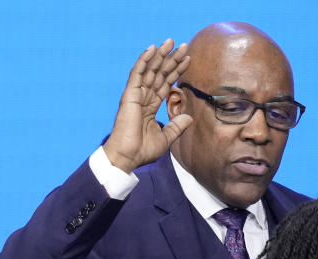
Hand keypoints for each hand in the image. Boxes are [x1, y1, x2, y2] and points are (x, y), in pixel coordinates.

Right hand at [102, 39, 191, 173]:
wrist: (128, 157)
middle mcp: (143, 97)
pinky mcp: (129, 95)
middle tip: (183, 45)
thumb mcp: (166, 138)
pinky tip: (152, 49)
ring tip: (171, 42)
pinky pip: (137, 74)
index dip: (176, 71)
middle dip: (171, 59)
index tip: (188, 59)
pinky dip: (144, 60)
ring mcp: (135, 95)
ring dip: (160, 55)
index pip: (165, 83)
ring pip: (150, 70)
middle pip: (160, 73)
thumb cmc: (142, 150)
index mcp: (150, 106)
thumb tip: (189, 117)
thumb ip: (176, 126)